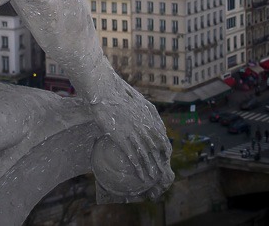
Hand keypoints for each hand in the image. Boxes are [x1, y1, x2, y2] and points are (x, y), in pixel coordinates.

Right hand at [90, 74, 173, 201]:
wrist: (103, 89)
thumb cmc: (117, 91)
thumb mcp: (137, 98)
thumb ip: (146, 109)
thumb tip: (150, 118)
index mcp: (149, 116)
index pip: (162, 138)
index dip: (165, 149)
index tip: (165, 157)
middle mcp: (143, 126)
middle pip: (156, 149)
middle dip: (160, 162)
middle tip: (162, 173)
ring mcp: (133, 132)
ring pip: (146, 155)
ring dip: (151, 169)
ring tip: (154, 179)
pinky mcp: (121, 138)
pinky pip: (133, 157)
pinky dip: (139, 168)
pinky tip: (142, 176)